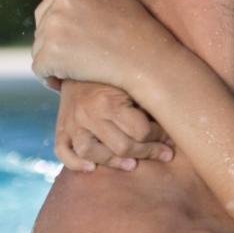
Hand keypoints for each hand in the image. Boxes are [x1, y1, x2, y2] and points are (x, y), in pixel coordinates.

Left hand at [31, 0, 184, 97]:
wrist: (149, 61)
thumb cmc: (139, 32)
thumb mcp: (117, 2)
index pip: (51, 6)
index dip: (67, 28)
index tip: (86, 42)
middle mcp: (61, 1)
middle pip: (42, 27)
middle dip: (58, 44)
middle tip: (86, 57)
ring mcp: (54, 27)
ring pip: (39, 48)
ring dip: (56, 62)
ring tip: (83, 69)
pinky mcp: (50, 53)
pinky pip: (40, 69)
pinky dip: (52, 79)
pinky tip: (71, 81)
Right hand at [54, 80, 174, 172]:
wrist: (80, 64)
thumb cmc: (116, 76)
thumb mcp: (132, 83)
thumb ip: (147, 105)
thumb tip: (172, 131)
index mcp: (109, 100)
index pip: (140, 131)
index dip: (159, 137)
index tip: (169, 138)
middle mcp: (88, 113)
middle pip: (120, 146)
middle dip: (147, 152)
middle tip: (163, 154)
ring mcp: (71, 123)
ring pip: (90, 152)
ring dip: (113, 162)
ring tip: (132, 165)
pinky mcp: (61, 129)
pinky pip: (62, 152)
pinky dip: (75, 163)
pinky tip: (91, 168)